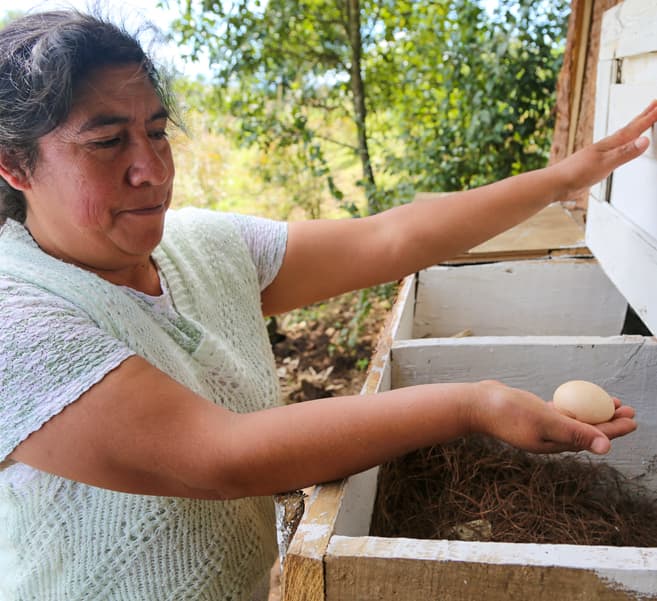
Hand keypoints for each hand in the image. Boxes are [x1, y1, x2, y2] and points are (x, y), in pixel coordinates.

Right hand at [469, 380, 636, 454]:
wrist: (477, 405)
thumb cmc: (509, 412)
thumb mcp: (546, 421)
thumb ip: (575, 433)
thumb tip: (607, 448)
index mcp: (556, 444)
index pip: (593, 438)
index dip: (615, 429)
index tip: (633, 419)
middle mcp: (551, 438)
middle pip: (588, 430)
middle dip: (610, 421)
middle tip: (628, 409)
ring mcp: (541, 427)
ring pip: (575, 420)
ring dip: (594, 412)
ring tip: (610, 402)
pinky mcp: (533, 415)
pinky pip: (560, 412)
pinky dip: (573, 407)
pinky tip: (578, 399)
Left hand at [554, 100, 656, 198]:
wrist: (556, 183)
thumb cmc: (575, 173)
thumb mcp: (605, 164)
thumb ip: (625, 153)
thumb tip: (644, 141)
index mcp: (610, 144)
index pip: (634, 128)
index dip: (649, 118)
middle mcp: (607, 146)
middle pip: (629, 128)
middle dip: (643, 116)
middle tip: (655, 104)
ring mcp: (601, 154)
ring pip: (622, 138)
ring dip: (634, 129)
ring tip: (641, 122)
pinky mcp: (597, 163)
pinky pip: (616, 150)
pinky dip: (624, 145)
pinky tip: (622, 147)